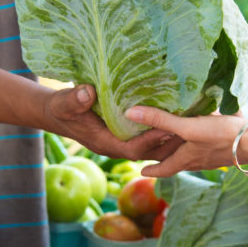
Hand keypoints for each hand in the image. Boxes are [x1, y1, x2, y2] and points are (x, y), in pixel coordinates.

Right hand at [44, 85, 181, 160]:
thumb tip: (88, 93)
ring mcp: (120, 142)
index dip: (149, 140)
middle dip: (167, 145)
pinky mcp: (123, 135)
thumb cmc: (60, 108)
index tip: (167, 128)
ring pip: (150, 148)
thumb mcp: (64, 102)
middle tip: (190, 131)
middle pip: (147, 153)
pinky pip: (146, 138)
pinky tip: (177, 122)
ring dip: (168, 142)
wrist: (56, 113)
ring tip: (191, 128)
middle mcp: (115, 146)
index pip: (132, 148)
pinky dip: (161, 133)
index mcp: (103, 142)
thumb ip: (75, 99)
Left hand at [121, 105, 244, 177]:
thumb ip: (160, 120)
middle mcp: (198, 160)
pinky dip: (199, 141)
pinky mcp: (226, 148)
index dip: (152, 171)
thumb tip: (129, 114)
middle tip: (154, 154)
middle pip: (177, 162)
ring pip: (192, 154)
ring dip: (183, 149)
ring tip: (176, 140)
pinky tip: (203, 129)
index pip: (164, 169)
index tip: (141, 171)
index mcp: (186, 159)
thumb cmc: (221, 137)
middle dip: (165, 159)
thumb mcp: (187, 127)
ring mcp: (213, 156)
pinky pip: (206, 146)